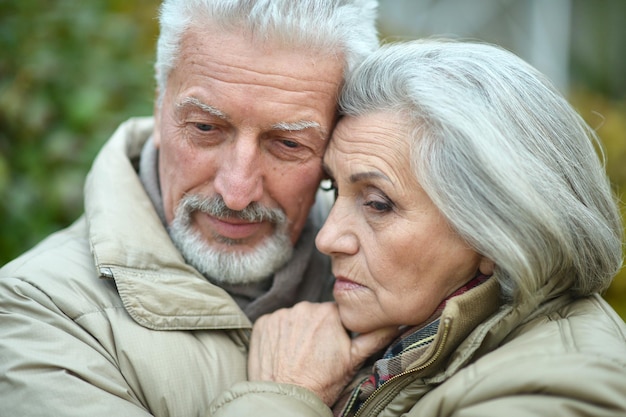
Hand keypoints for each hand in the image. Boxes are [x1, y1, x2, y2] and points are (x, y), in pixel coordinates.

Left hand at [248, 301, 398, 405]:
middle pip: (314, 313)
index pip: (335, 313)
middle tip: (315, 353)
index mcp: (328, 312)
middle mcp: (303, 307)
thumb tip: (395, 321)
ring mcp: (280, 315)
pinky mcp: (262, 323)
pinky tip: (283, 352)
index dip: (335, 330)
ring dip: (296, 331)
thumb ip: (375, 336)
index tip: (332, 346)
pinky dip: (278, 335)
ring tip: (298, 355)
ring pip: (294, 318)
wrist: (286, 399)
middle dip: (316, 329)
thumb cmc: (322, 383)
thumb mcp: (354, 360)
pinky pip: (275, 323)